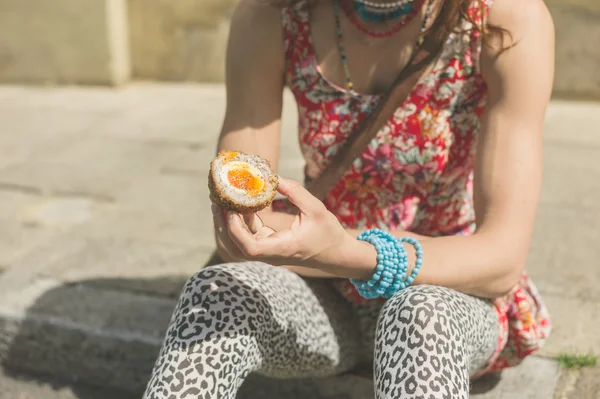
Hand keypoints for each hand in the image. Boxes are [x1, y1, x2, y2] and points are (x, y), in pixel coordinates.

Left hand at [212, 178, 353, 268]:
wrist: (335, 254)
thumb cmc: (328, 233)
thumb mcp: (316, 209)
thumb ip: (295, 192)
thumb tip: (273, 177)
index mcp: (282, 248)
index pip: (250, 249)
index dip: (236, 231)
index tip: (233, 210)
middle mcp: (271, 254)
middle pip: (237, 248)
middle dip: (223, 226)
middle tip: (217, 201)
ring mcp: (268, 251)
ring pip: (238, 244)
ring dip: (228, 224)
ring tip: (221, 202)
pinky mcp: (268, 245)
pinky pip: (248, 235)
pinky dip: (241, 221)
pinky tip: (239, 203)